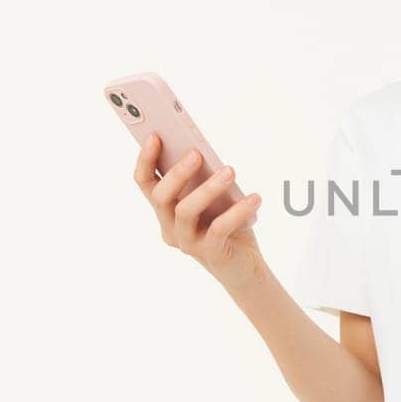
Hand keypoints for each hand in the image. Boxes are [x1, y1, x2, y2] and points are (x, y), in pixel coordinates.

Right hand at [134, 132, 264, 291]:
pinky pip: (219, 229)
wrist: (244, 265)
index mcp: (165, 209)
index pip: (145, 183)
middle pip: (160, 197)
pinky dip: (237, 211)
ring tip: (230, 171)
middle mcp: (169, 226)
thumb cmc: (227, 224)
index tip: (155, 136)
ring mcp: (187, 242)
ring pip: (185, 212)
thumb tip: (203, 152)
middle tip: (197, 153)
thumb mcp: (214, 198)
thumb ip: (204, 179)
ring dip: (208, 189)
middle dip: (177, 173)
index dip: (146, 160)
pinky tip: (254, 198)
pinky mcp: (210, 253)